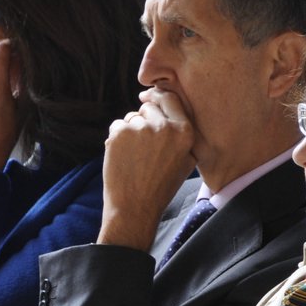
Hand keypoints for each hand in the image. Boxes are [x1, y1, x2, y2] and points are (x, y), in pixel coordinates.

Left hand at [98, 88, 198, 249]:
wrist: (135, 206)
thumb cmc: (162, 186)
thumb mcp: (188, 161)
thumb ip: (186, 135)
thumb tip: (174, 112)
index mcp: (185, 132)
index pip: (171, 99)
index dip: (159, 99)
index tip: (151, 101)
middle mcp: (165, 126)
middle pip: (150, 107)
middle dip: (145, 119)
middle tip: (144, 143)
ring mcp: (141, 128)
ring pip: (132, 117)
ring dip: (130, 130)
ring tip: (135, 154)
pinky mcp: (120, 133)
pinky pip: (117, 125)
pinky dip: (117, 138)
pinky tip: (123, 155)